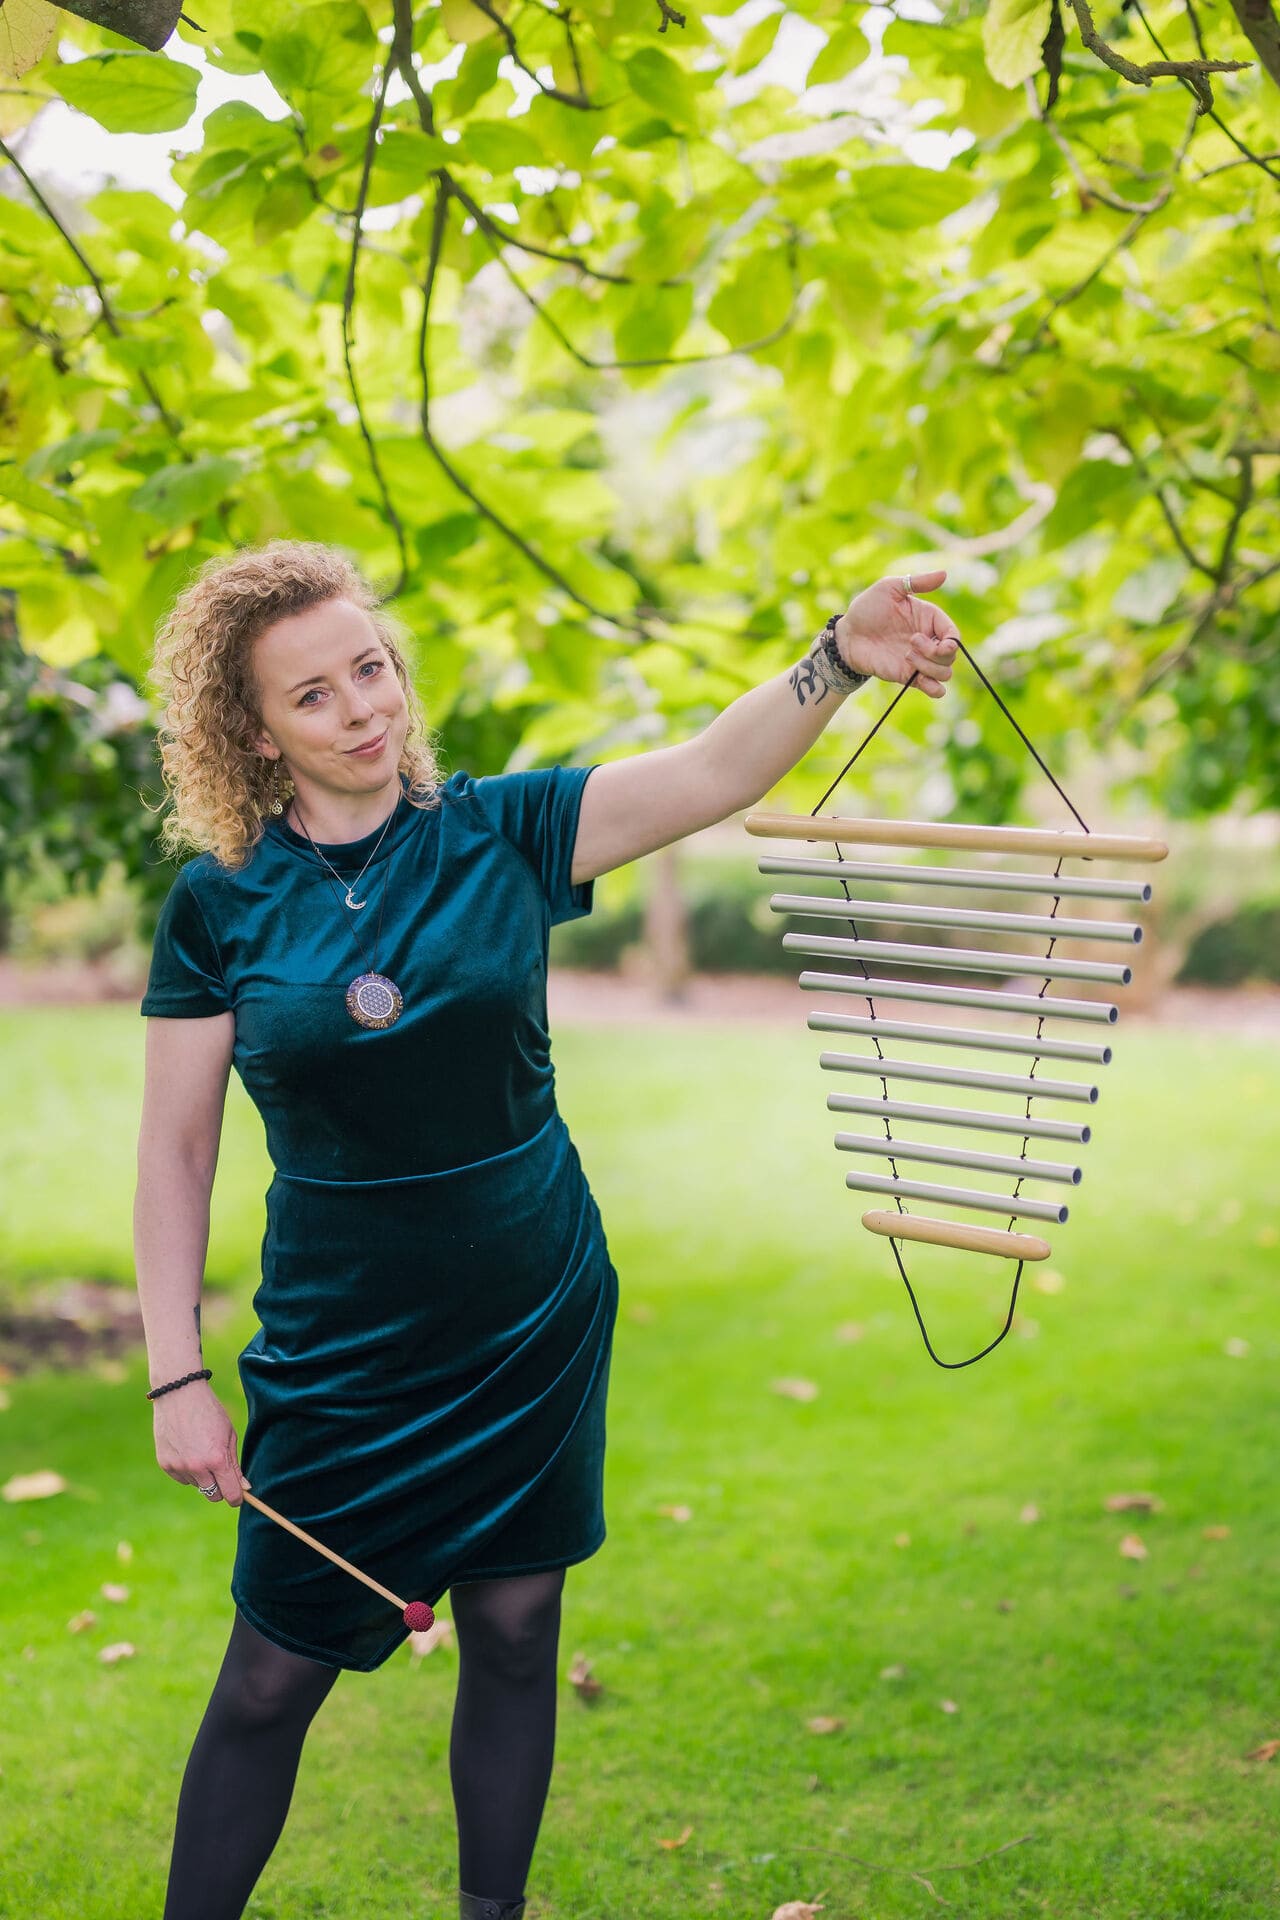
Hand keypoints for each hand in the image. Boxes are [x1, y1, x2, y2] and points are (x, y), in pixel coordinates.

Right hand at [153, 1381, 250, 1506]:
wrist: (179, 1394)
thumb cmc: (209, 1412)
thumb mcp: (229, 1435)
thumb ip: (235, 1464)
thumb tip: (244, 1488)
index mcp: (217, 1459)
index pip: (230, 1493)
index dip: (237, 1497)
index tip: (238, 1495)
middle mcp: (197, 1467)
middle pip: (214, 1496)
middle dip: (221, 1489)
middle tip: (222, 1474)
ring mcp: (179, 1467)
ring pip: (197, 1485)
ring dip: (203, 1476)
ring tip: (201, 1450)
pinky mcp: (165, 1464)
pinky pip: (182, 1478)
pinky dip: (187, 1470)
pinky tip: (187, 1449)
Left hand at [835, 569, 959, 697]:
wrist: (847, 637)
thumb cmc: (866, 609)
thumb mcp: (888, 588)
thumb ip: (916, 582)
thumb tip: (944, 574)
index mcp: (929, 619)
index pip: (954, 634)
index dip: (950, 641)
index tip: (932, 640)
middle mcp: (928, 640)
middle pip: (951, 655)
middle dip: (935, 652)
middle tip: (910, 643)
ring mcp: (920, 660)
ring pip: (945, 672)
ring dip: (930, 668)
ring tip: (907, 657)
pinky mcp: (910, 677)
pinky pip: (935, 689)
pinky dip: (935, 689)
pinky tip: (922, 680)